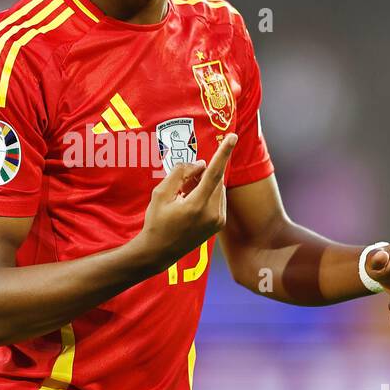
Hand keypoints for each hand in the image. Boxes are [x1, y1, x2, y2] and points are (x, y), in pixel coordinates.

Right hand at [139, 133, 236, 268]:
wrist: (159, 252)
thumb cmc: (156, 222)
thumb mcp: (160, 193)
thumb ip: (180, 173)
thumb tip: (200, 164)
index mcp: (197, 206)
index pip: (214, 173)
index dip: (223, 153)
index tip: (233, 137)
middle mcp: (212, 214)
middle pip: (215, 180)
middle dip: (203, 174)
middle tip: (184, 182)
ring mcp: (218, 221)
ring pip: (218, 189)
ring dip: (205, 185)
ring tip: (184, 196)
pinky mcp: (219, 225)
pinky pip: (218, 199)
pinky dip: (207, 195)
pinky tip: (190, 204)